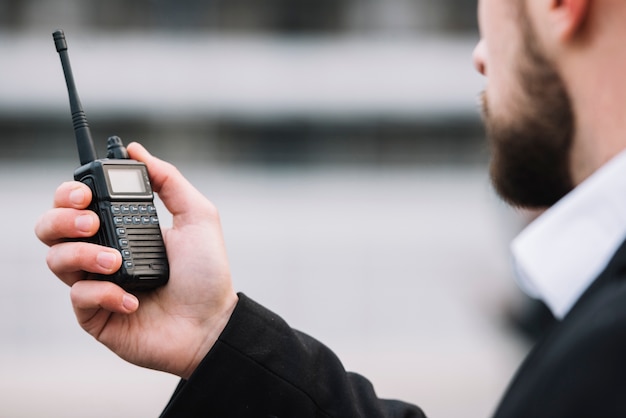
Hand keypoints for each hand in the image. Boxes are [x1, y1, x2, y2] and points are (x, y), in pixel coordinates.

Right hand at [35, 142, 237, 378]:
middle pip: (51, 227)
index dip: (69, 193)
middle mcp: (102, 253)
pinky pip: (78, 297)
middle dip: (61, 218)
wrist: (213, 323)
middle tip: (91, 221)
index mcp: (120, 228)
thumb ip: (168, 180)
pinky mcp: (95, 315)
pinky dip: (103, 293)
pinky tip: (132, 299)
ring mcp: (97, 284)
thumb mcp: (196, 216)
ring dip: (83, 254)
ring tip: (116, 261)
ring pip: (56, 259)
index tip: (86, 192)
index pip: (76, 203)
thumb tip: (136, 150)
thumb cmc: (206, 273)